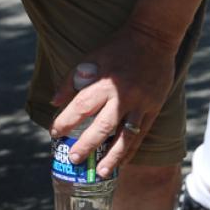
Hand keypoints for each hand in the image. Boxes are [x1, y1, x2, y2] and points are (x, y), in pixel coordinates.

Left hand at [50, 22, 177, 177]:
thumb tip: (54, 103)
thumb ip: (71, 81)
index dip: (65, 122)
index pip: (80, 107)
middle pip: (102, 127)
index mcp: (104, 83)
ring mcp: (141, 103)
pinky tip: (122, 163)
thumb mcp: (90, 58)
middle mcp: (123, 96)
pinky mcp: (154, 107)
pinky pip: (141, 134)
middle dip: (87, 145)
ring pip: (126, 136)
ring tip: (101, 173)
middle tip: (75, 160)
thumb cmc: (117, 48)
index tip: (54, 133)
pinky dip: (130, 150)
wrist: (155, 36)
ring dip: (112, 157)